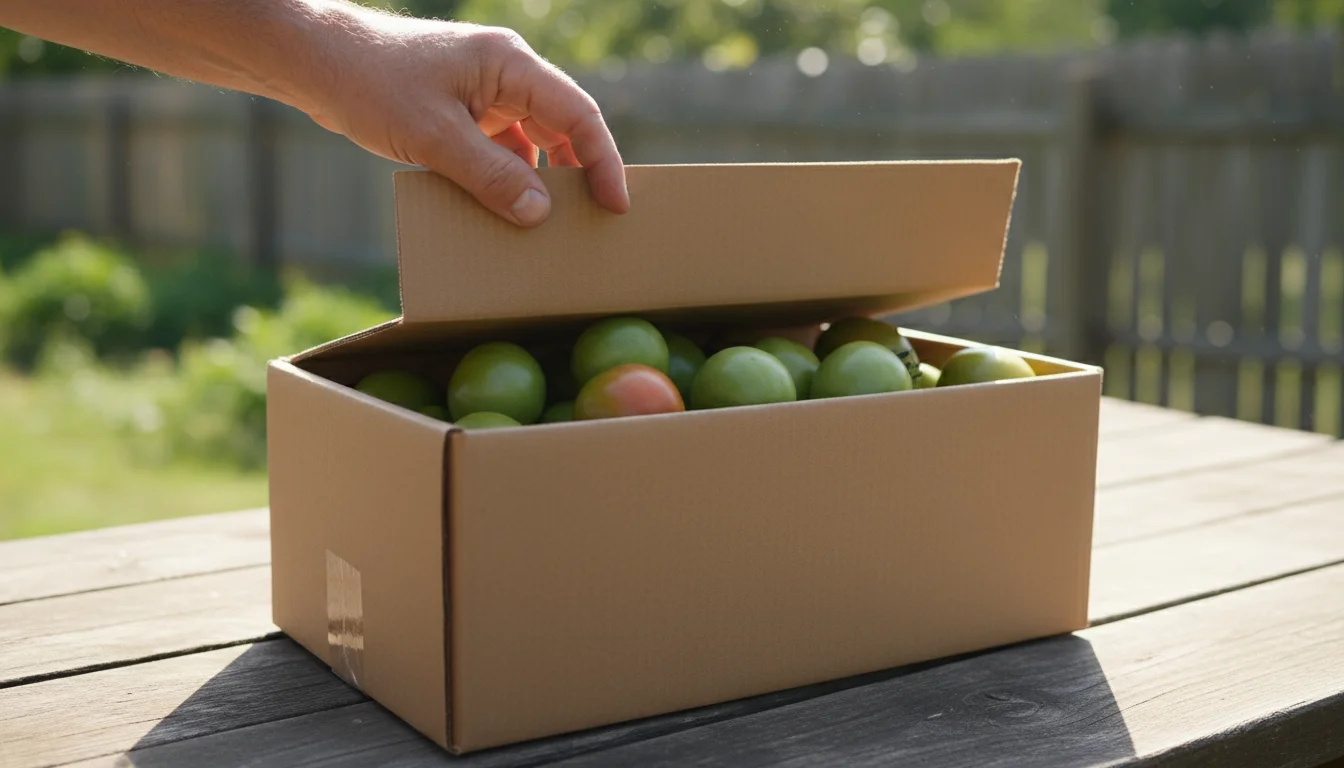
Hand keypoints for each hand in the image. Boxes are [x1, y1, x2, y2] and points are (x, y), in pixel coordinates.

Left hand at [297, 13, 629, 226]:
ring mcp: (482, 92)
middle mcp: (504, 74)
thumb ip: (491, 176)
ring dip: (538, 181)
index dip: (603, 160)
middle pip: (562, 127)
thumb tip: (539, 213)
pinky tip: (502, 212)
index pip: (577, 113)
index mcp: (510, 64)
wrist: (314, 62)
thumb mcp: (434, 137)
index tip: (615, 205)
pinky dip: (505, 179)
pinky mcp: (460, 110)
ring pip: (530, 141)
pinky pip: (498, 148)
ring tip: (547, 227)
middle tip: (590, 224)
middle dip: (577, 175)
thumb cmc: (371, 83)